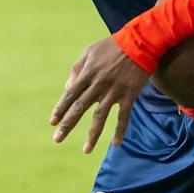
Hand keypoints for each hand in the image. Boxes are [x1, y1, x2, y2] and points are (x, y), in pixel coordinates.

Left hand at [51, 37, 148, 151]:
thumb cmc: (112, 46)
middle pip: (80, 108)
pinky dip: (120, 130)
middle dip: (68, 125)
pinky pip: (124, 116)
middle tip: (57, 139)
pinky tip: (116, 144)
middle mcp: (99, 84)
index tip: (52, 122)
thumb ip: (76, 68)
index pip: (70, 94)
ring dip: (92, 135)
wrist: (141, 42)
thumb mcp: (90, 51)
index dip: (60, 109)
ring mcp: (115, 91)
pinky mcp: (130, 95)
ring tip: (85, 150)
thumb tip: (66, 88)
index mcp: (88, 73)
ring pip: (100, 116)